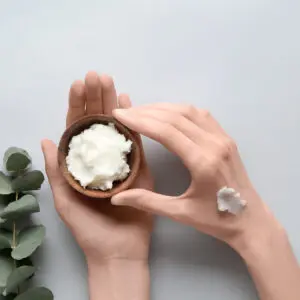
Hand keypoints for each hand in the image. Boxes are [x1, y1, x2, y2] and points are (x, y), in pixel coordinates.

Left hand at [41, 72, 152, 264]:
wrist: (120, 249)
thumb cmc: (90, 229)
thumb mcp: (65, 200)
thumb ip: (56, 170)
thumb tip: (45, 139)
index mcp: (80, 162)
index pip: (76, 129)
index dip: (77, 106)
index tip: (78, 84)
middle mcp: (100, 157)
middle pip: (97, 122)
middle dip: (96, 97)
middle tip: (96, 75)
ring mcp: (120, 159)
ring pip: (116, 126)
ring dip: (113, 103)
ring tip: (111, 81)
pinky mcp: (139, 165)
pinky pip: (135, 140)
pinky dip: (133, 121)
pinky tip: (130, 103)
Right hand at [111, 104, 299, 299]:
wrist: (251, 220)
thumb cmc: (216, 220)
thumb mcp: (180, 213)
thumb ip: (148, 202)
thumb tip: (116, 198)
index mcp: (203, 162)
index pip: (166, 131)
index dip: (140, 120)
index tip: (120, 115)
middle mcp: (214, 144)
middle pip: (176, 117)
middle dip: (147, 112)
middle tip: (125, 112)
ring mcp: (223, 138)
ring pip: (189, 111)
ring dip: (163, 108)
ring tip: (141, 111)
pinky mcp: (226, 138)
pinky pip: (201, 115)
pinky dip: (180, 110)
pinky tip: (168, 113)